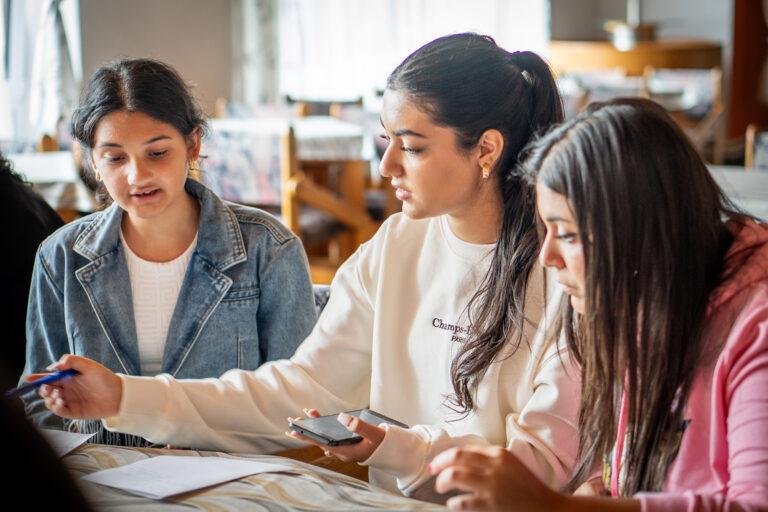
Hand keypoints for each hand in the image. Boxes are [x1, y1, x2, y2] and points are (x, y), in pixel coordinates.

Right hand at [32, 354, 122, 419]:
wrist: (119, 394)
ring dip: (49, 399)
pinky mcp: (74, 412)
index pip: (49, 378)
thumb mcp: (89, 365)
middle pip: (47, 390)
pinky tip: (61, 402)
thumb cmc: (105, 378)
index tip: (28, 379)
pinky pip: (59, 411)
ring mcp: (69, 401)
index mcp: (68, 378)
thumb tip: (53, 367)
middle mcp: (67, 390)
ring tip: (58, 395)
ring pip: (50, 401)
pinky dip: (56, 407)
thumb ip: (72, 361)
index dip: (37, 378)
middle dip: (43, 389)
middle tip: (48, 388)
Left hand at [285, 408, 385, 461]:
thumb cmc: (385, 444)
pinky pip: (332, 435)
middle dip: (307, 431)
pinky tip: (322, 417)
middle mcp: (343, 451)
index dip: (308, 437)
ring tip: (308, 413)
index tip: (295, 431)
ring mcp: (345, 447)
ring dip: (316, 426)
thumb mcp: (375, 434)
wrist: (394, 452)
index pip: (322, 443)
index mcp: (347, 452)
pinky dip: (326, 426)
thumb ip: (359, 426)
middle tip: (293, 422)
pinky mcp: (348, 443)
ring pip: (326, 437)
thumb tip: (341, 417)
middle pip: (321, 440)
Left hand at [428, 445, 565, 511]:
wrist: (548, 507)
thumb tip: (463, 461)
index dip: (447, 455)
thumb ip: (490, 459)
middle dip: (438, 463)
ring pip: (455, 475)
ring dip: (442, 481)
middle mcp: (494, 465)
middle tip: (431, 471)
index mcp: (499, 453)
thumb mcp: (511, 465)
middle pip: (456, 457)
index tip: (438, 462)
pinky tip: (453, 504)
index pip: (465, 449)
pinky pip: (463, 501)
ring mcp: (492, 484)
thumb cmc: (528, 487)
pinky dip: (454, 502)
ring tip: (440, 488)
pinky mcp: (491, 503)